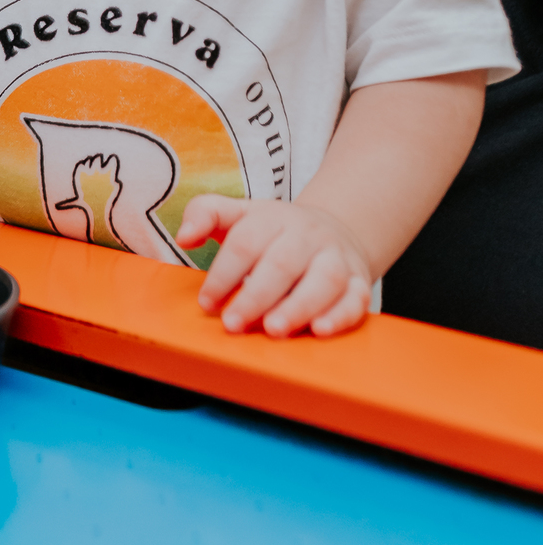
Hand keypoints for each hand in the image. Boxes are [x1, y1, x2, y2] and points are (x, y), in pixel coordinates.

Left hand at [176, 195, 372, 337]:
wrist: (334, 229)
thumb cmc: (273, 231)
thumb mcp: (239, 214)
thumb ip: (205, 214)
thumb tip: (184, 236)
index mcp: (272, 218)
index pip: (245, 242)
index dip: (223, 274)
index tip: (207, 302)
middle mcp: (307, 236)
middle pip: (282, 262)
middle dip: (256, 296)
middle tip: (233, 324)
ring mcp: (336, 257)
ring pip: (324, 280)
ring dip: (299, 306)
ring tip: (274, 330)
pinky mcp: (359, 281)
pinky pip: (357, 297)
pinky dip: (341, 315)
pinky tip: (320, 330)